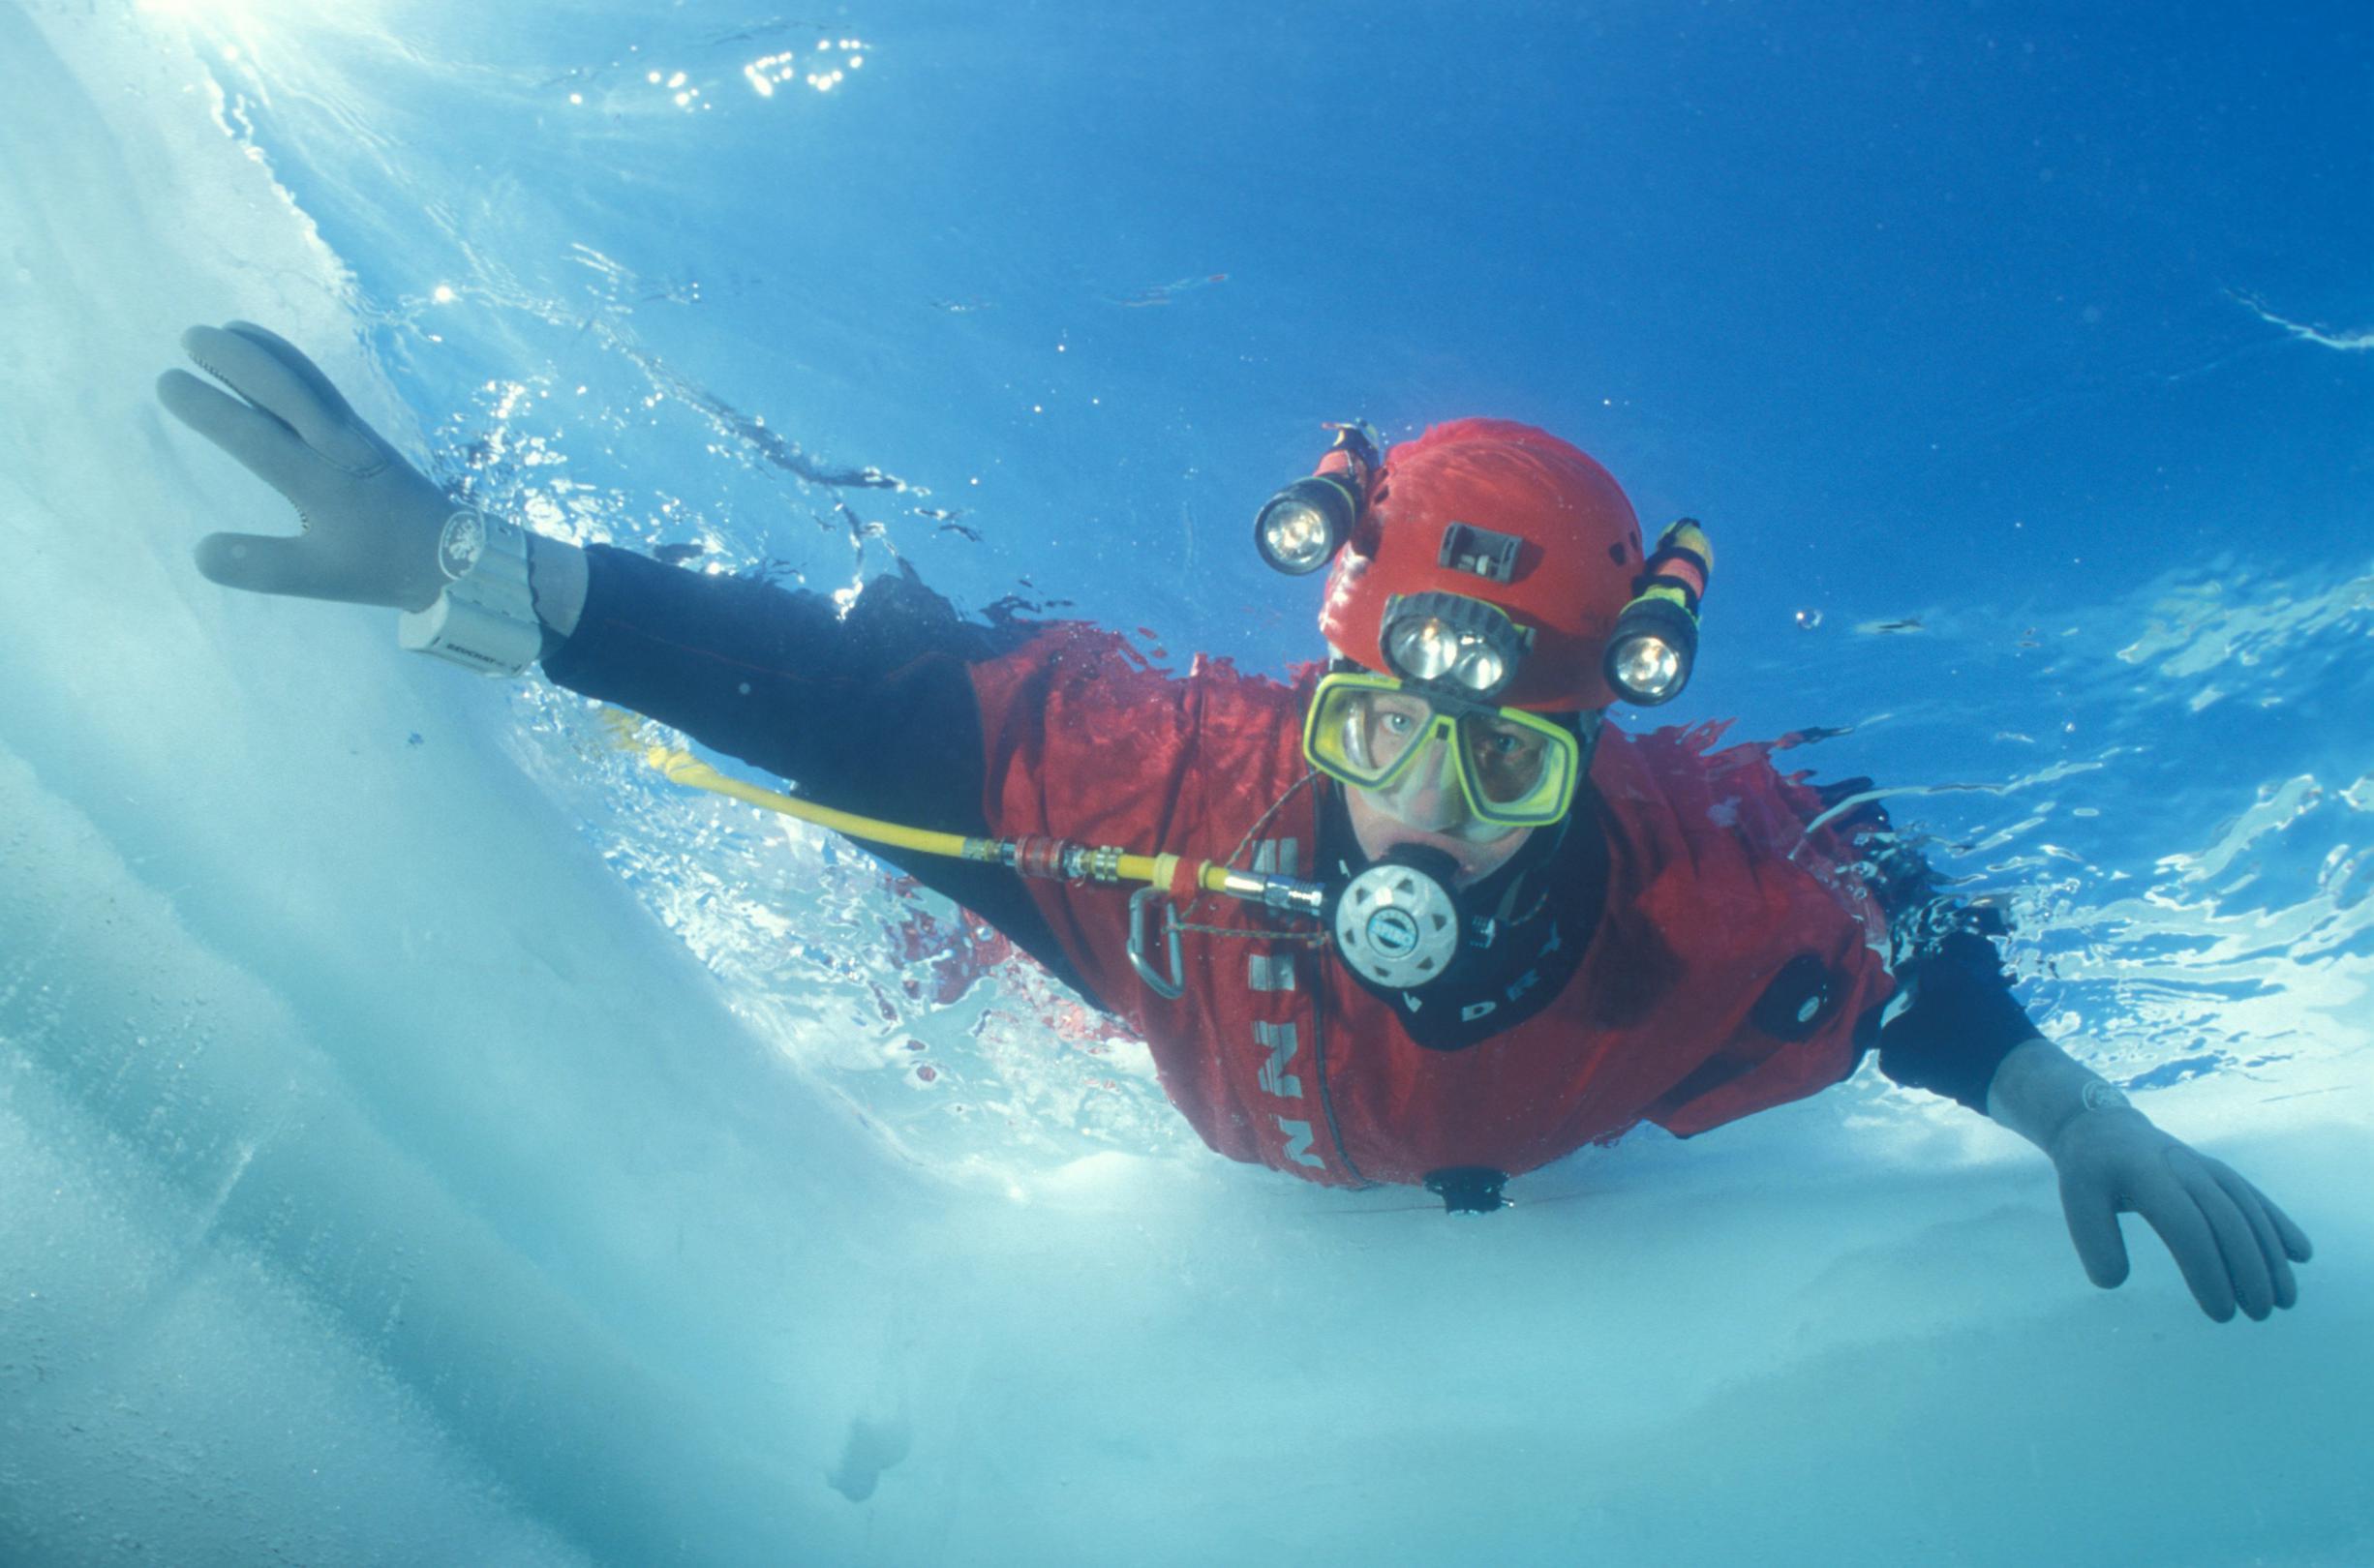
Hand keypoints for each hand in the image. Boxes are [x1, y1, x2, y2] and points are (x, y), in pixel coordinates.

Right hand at [158, 322, 459, 611]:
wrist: (458, 555)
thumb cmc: (384, 567)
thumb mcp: (323, 577)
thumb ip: (263, 566)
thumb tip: (201, 552)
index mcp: (322, 482)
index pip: (254, 436)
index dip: (210, 407)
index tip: (167, 383)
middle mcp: (338, 446)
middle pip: (283, 389)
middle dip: (234, 358)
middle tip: (187, 336)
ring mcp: (355, 434)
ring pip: (306, 380)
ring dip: (264, 352)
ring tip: (222, 330)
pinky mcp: (367, 432)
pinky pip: (323, 387)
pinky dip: (294, 364)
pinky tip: (274, 357)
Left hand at [2047, 1104, 2313, 1321]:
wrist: (2104, 1127)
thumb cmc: (2091, 1172)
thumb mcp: (2076, 1198)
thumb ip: (2092, 1238)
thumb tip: (2113, 1281)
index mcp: (2147, 1175)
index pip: (2186, 1226)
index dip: (2207, 1270)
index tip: (2220, 1312)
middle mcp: (2184, 1168)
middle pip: (2226, 1221)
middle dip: (2248, 1270)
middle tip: (2259, 1315)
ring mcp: (2206, 1168)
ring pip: (2248, 1211)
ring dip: (2271, 1256)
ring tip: (2285, 1301)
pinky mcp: (2219, 1173)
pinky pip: (2255, 1198)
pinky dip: (2279, 1224)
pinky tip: (2301, 1254)